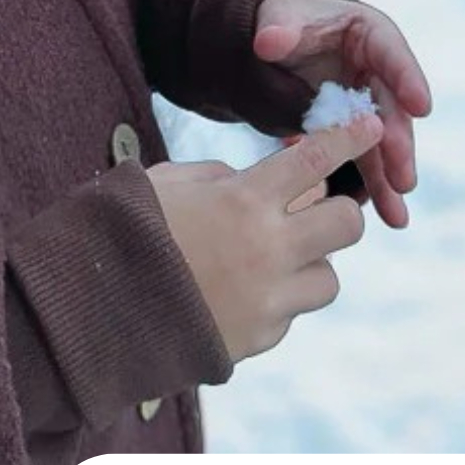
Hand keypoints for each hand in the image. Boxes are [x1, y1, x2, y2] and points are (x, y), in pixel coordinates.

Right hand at [147, 113, 382, 364]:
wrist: (93, 313)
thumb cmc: (123, 233)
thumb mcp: (167, 183)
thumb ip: (220, 176)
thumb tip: (253, 182)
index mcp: (243, 201)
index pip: (317, 160)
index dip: (349, 138)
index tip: (371, 126)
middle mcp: (268, 250)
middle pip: (347, 223)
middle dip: (335, 210)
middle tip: (306, 208)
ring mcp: (269, 300)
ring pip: (329, 277)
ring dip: (308, 262)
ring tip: (265, 259)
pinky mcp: (261, 338)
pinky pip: (290, 314)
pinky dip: (275, 300)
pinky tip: (234, 291)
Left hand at [252, 0, 431, 229]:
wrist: (277, 40)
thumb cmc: (285, 20)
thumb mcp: (280, 16)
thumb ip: (278, 28)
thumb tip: (269, 42)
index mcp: (370, 34)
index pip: (393, 54)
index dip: (408, 79)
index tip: (422, 106)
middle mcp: (379, 72)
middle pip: (393, 108)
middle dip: (399, 145)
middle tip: (404, 178)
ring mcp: (369, 103)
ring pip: (384, 142)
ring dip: (390, 177)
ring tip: (397, 215)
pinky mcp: (355, 129)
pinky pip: (366, 158)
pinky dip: (375, 186)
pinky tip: (387, 216)